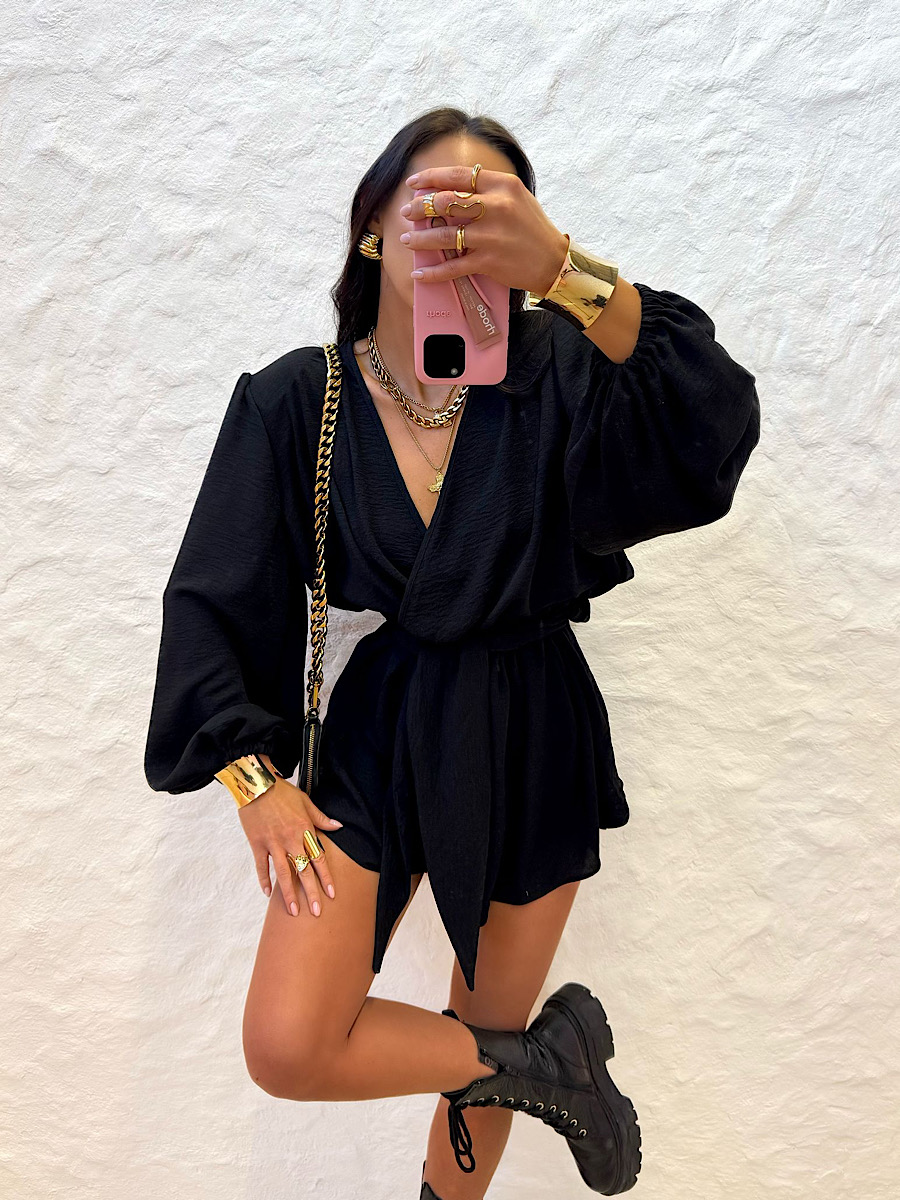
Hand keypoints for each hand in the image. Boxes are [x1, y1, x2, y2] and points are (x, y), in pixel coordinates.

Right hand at [238, 774, 340, 917]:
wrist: (256, 784)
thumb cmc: (282, 792)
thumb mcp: (306, 802)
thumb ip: (321, 818)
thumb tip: (338, 826)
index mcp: (304, 830)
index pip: (318, 858)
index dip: (325, 877)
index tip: (331, 894)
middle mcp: (290, 840)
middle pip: (303, 871)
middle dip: (310, 892)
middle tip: (316, 912)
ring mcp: (272, 843)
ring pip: (282, 873)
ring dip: (288, 893)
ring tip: (293, 911)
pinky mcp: (257, 844)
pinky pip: (261, 866)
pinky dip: (264, 880)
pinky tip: (267, 894)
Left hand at [398, 164, 569, 294]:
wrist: (553, 261)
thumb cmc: (532, 228)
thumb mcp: (516, 197)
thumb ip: (488, 190)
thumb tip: (452, 188)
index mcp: (502, 185)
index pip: (458, 175)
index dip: (431, 177)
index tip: (413, 182)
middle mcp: (496, 207)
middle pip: (446, 202)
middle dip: (420, 207)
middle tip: (407, 212)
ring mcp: (491, 236)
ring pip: (445, 235)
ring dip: (420, 239)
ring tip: (406, 239)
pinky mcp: (489, 262)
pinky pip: (453, 267)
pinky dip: (433, 272)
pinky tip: (419, 273)